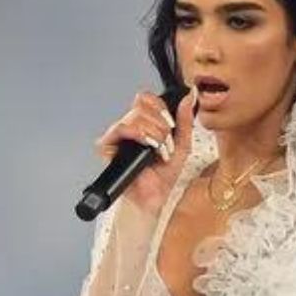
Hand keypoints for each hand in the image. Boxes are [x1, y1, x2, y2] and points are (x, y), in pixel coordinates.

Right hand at [94, 85, 197, 215]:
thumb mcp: (183, 144)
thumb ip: (185, 120)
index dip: (160, 107)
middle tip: (166, 142)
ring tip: (159, 149)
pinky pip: (121, 127)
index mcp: (145, 123)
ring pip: (134, 116)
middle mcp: (129, 126)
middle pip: (141, 104)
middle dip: (160, 124)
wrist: (155, 197)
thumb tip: (188, 98)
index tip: (171, 123)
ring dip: (153, 132)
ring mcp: (117, 135)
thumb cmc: (164, 175)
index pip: (146, 99)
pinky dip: (139, 134)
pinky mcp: (107, 145)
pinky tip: (148, 146)